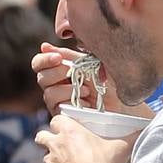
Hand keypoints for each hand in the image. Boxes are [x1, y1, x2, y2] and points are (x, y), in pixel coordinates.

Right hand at [32, 43, 151, 118]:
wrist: (122, 104)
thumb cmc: (107, 83)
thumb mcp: (88, 64)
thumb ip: (68, 56)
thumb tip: (44, 46)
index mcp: (60, 71)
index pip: (39, 64)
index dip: (44, 59)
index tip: (57, 57)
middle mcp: (56, 87)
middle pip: (41, 77)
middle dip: (56, 72)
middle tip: (72, 72)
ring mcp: (59, 103)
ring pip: (48, 93)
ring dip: (67, 88)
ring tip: (86, 90)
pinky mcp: (64, 116)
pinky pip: (58, 106)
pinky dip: (72, 100)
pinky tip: (86, 102)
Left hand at [34, 113, 135, 162]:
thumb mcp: (121, 147)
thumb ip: (131, 137)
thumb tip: (144, 129)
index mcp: (69, 131)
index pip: (56, 119)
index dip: (61, 123)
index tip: (69, 128)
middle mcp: (55, 144)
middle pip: (41, 135)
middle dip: (48, 138)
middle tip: (61, 144)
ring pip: (45, 157)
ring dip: (54, 159)